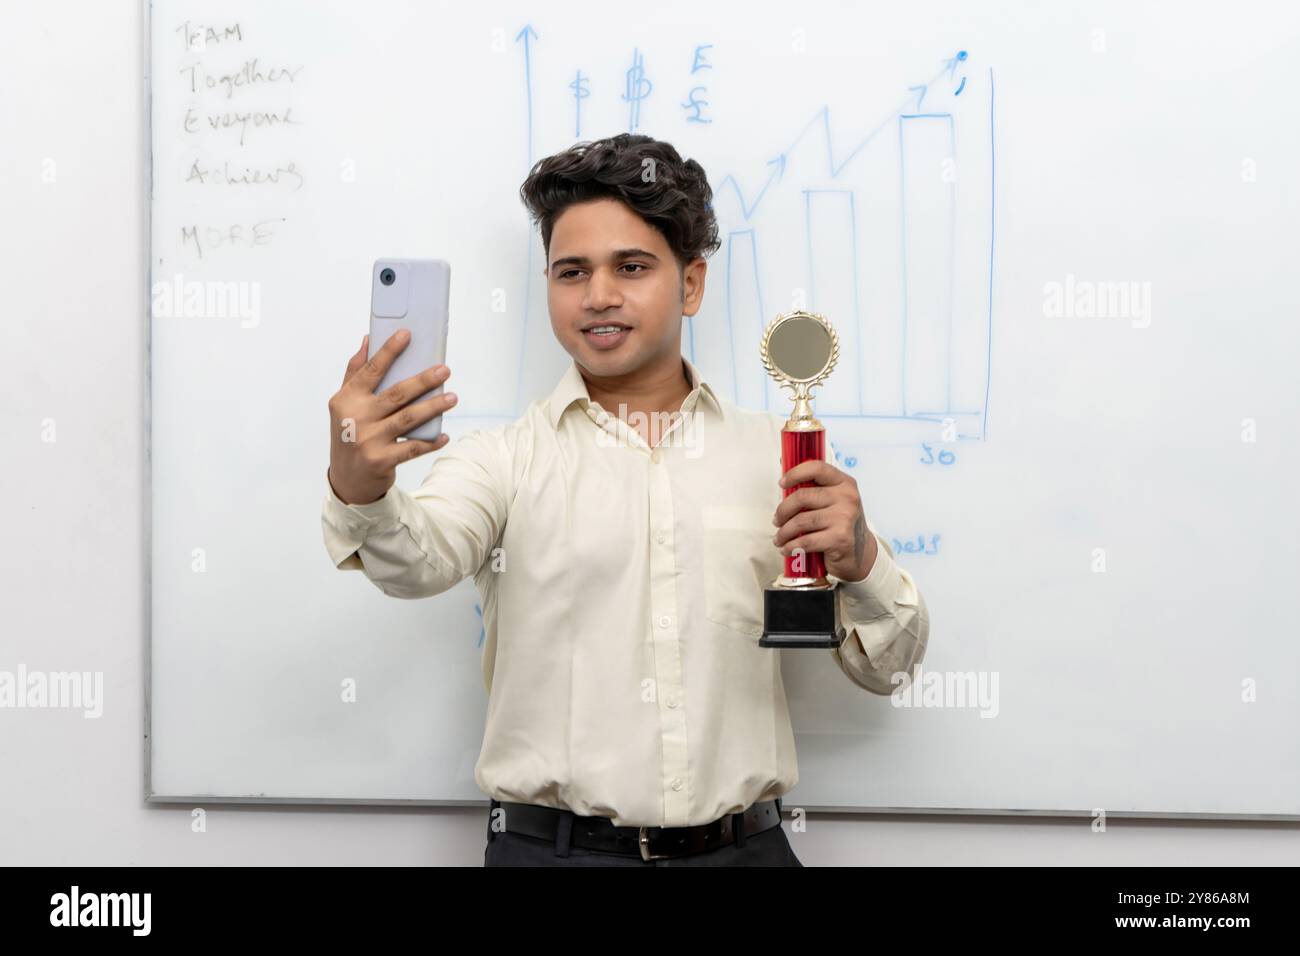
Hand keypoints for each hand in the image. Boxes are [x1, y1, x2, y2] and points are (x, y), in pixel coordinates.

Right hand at [326, 330, 455, 504]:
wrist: (347, 479)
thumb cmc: (349, 433)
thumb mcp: (344, 404)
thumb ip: (354, 372)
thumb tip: (367, 340)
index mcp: (347, 399)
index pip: (371, 370)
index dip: (389, 351)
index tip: (407, 334)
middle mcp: (356, 418)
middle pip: (396, 393)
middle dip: (423, 380)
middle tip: (445, 370)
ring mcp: (368, 440)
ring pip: (408, 418)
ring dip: (433, 407)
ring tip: (452, 398)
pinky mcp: (381, 460)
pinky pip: (413, 448)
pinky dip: (431, 442)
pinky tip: (444, 435)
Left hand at [771, 460, 877, 581]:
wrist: (860, 552)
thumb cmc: (841, 524)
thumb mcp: (834, 501)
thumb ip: (815, 490)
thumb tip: (785, 486)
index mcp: (844, 483)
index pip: (817, 468)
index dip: (795, 474)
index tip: (782, 483)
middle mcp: (847, 498)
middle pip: (802, 496)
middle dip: (783, 511)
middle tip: (777, 520)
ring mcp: (844, 518)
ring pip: (801, 521)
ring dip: (784, 532)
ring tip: (779, 538)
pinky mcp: (840, 539)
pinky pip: (806, 541)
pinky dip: (791, 546)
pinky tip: (787, 549)